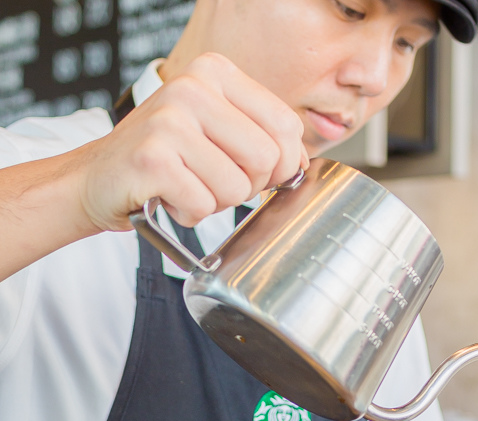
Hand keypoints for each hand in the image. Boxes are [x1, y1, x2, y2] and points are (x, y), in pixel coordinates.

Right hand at [76, 52, 308, 231]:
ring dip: (216, 201)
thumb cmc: (165, 156)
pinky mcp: (151, 158)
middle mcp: (192, 87)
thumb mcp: (219, 129)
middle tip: (214, 179)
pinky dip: (190, 212)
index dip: (283, 163)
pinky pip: (203, 205)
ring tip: (187, 184)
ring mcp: (169, 121)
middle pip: (267, 159)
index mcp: (216, 72)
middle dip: (249, 186)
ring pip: (238, 187)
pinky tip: (167, 195)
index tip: (258, 171)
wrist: (97, 177)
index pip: (287, 125)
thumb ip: (263, 136)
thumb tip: (300, 164)